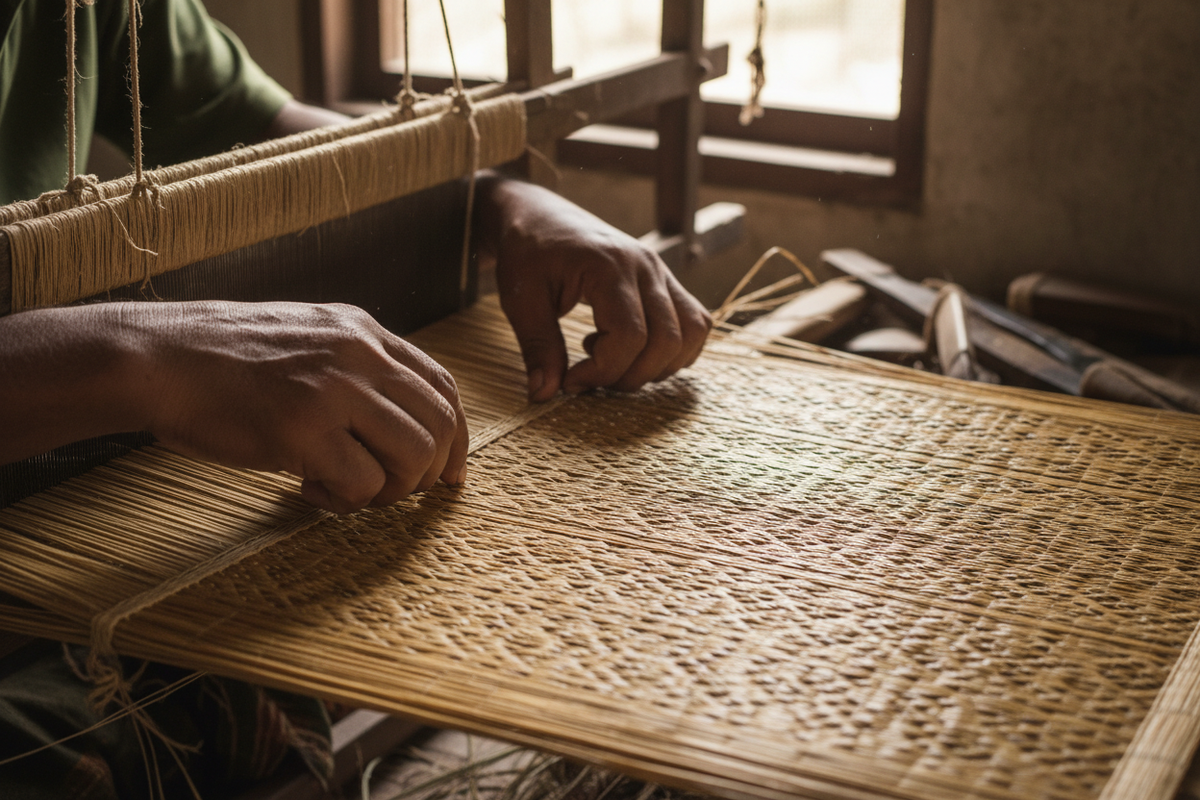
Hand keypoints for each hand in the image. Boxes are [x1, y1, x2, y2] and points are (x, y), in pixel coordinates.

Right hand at [138, 302, 468, 512]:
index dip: (456, 438)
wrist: (157, 359)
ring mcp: (333, 389)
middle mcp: (358, 354)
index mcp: (362, 332)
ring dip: (391, 490)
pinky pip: (363, 482)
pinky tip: (311, 490)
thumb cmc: (223, 359)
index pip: (443, 386)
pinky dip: (347, 502)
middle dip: (427, 473)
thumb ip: (355, 366)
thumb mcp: (306, 337)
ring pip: (413, 455)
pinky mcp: (302, 429)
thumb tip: (401, 419)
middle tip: (389, 491)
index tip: (448, 475)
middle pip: (439, 424)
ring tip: (350, 491)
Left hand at [477, 176, 711, 400]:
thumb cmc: (526, 251)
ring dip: (658, 366)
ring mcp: (661, 271)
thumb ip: (537, 347)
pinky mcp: (665, 281)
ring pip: (692, 332)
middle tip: (591, 377)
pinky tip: (635, 352)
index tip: (570, 381)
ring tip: (614, 362)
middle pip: (667, 340)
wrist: (538, 215)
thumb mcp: (520, 299)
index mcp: (609, 266)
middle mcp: (645, 266)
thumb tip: (545, 395)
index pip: (630, 335)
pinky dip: (676, 349)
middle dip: (630, 375)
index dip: (603, 371)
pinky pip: (695, 322)